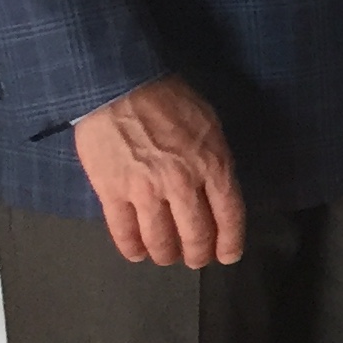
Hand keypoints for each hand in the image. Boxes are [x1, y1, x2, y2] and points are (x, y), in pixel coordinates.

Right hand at [72, 76, 245, 267]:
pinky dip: (132, 248)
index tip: (228, 255)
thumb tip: (217, 191)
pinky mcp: (112, 192)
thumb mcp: (209, 124)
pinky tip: (137, 253)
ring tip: (167, 255)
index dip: (230, 242)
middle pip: (195, 236)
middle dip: (198, 254)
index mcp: (213, 164)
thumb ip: (215, 159)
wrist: (119, 83)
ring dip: (166, 254)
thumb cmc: (168, 97)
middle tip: (196, 259)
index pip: (230, 216)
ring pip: (160, 241)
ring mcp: (145, 191)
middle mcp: (182, 184)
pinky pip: (123, 232)